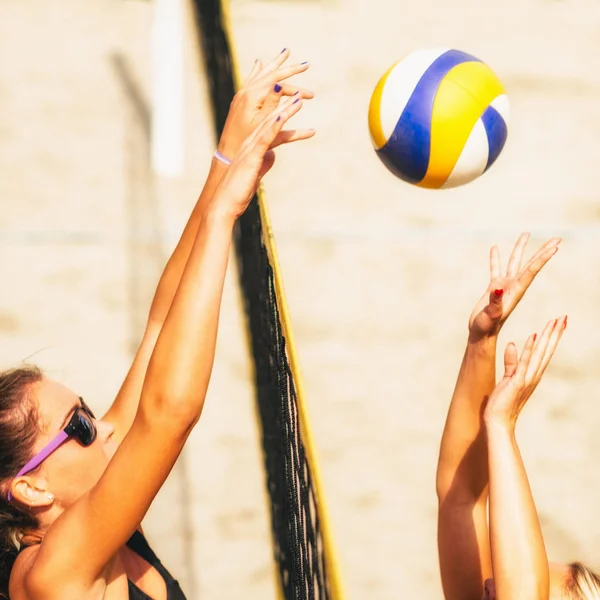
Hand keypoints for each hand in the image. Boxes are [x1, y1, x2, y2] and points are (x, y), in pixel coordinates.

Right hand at [209, 95, 307, 220]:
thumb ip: (263, 162)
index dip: (280, 112)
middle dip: (284, 105)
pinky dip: (274, 125)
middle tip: (296, 92)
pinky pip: (265, 138)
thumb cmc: (237, 193)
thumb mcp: (255, 174)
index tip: (291, 101)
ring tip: (297, 98)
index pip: (267, 126)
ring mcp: (249, 149)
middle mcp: (249, 144)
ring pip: (269, 125)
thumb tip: (271, 155)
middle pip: (269, 120)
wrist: (223, 203)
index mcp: (250, 148)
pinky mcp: (251, 157)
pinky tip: (282, 115)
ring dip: (284, 110)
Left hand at [218, 48, 314, 158]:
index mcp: (253, 96)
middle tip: (306, 65)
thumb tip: (280, 85)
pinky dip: (258, 70)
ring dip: (275, 64)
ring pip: (262, 73)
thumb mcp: (263, 124)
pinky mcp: (239, 99)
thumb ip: (272, 104)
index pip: (279, 86)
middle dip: (290, 69)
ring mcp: (242, 94)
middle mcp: (246, 91)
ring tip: (286, 52)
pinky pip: (251, 78)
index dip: (296, 90)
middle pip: (272, 74)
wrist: (228, 150)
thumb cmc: (248, 140)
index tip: (311, 97)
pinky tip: (259, 63)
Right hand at [468, 233, 560, 341]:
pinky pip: (496, 269)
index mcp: (515, 292)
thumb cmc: (485, 328)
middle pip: (530, 264)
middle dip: (542, 251)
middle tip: (557, 239)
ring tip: (526, 234)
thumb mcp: (490, 317)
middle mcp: (513, 287)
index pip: (531, 271)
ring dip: (520, 249)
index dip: (542, 259)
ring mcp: (503, 286)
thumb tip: (497, 290)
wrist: (481, 335)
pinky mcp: (493, 288)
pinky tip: (495, 247)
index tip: (554, 248)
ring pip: (514, 263)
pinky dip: (495, 258)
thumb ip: (494, 304)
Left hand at [483, 315, 566, 428]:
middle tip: (564, 317)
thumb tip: (513, 345)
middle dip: (555, 334)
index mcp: (531, 375)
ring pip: (539, 354)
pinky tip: (532, 337)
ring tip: (554, 322)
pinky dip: (528, 350)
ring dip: (547, 337)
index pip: (543, 352)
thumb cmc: (501, 403)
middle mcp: (532, 376)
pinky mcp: (516, 383)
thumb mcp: (508, 379)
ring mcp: (526, 379)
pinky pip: (523, 363)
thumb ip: (512, 363)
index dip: (551, 337)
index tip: (558, 323)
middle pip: (546, 351)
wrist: (497, 423)